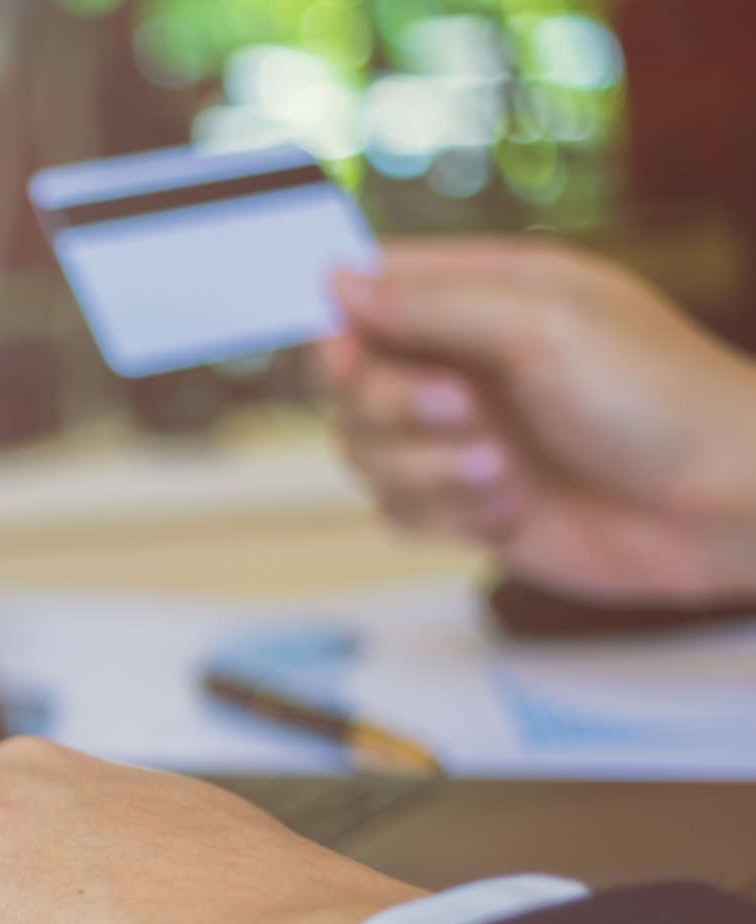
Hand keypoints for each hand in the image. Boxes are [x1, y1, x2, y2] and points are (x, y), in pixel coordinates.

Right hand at [323, 237, 755, 601]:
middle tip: (462, 412)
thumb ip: (431, 303)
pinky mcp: (467, 505)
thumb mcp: (543, 324)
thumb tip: (335, 280)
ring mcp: (462, 438)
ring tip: (501, 473)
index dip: (342, 323)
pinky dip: (445, 515)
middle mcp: (463, 363)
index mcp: (484, 294)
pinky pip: (398, 511)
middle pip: (349, 381)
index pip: (370, 291)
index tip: (351, 351)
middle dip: (391, 406)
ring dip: (424, 469)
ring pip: (362, 453)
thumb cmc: (661, 400)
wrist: (724, 508)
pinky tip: (511, 509)